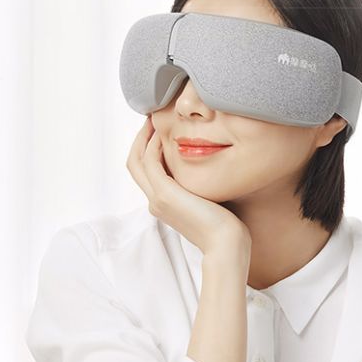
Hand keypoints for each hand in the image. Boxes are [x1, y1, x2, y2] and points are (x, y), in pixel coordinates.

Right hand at [126, 116, 250, 257]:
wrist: (226, 244)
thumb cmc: (225, 225)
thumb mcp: (208, 199)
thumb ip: (200, 185)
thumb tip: (209, 168)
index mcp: (163, 203)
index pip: (145, 171)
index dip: (146, 148)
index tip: (157, 129)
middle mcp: (155, 202)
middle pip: (134, 163)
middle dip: (140, 138)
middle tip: (151, 118)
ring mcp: (157, 199)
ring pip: (137, 161)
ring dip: (144, 137)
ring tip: (154, 119)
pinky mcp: (165, 195)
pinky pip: (151, 163)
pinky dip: (153, 146)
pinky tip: (163, 135)